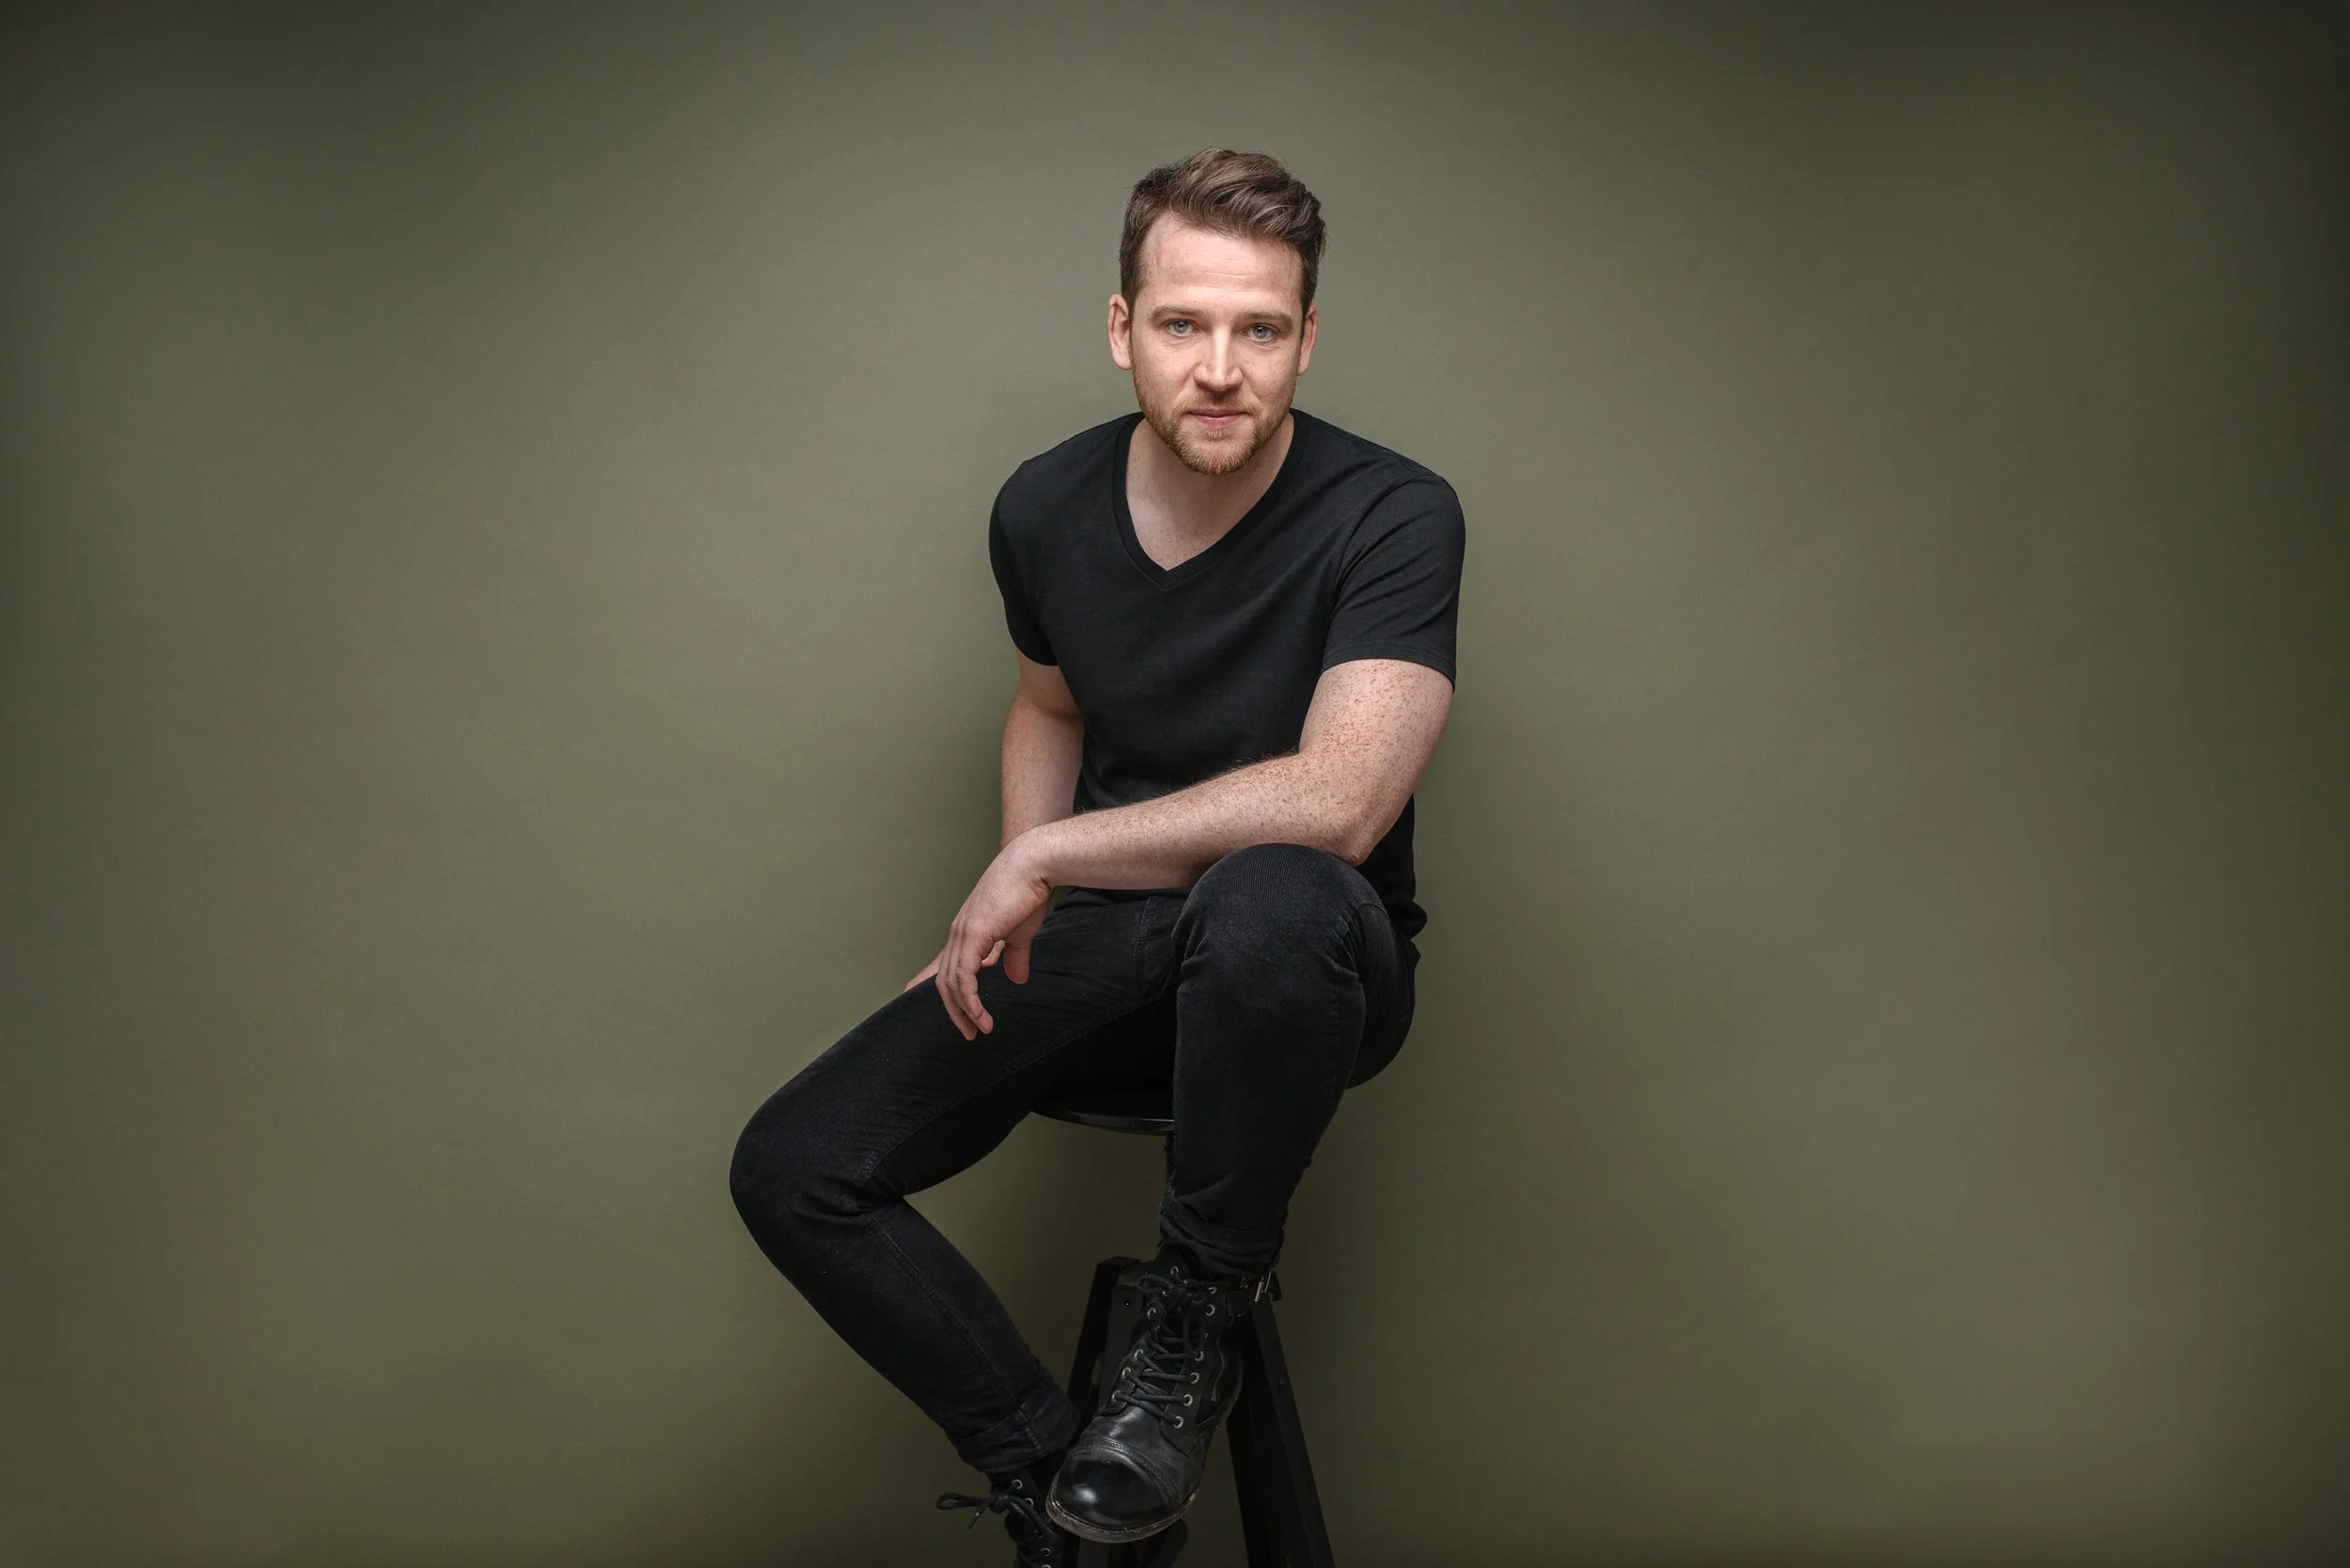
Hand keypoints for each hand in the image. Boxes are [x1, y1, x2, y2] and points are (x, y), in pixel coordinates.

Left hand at [901, 838, 1054, 1039]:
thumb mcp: (1020, 933)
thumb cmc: (1028, 893)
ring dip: (964, 1011)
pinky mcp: (974, 935)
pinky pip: (964, 978)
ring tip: (979, 1029)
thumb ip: (1014, 957)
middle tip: (969, 1032)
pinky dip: (970, 1000)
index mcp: (966, 932)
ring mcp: (963, 934)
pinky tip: (980, 1014)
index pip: (942, 964)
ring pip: (952, 983)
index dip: (927, 982)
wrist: (1033, 865)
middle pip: (944, 980)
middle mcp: (958, 934)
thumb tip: (1017, 980)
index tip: (912, 994)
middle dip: (954, 1010)